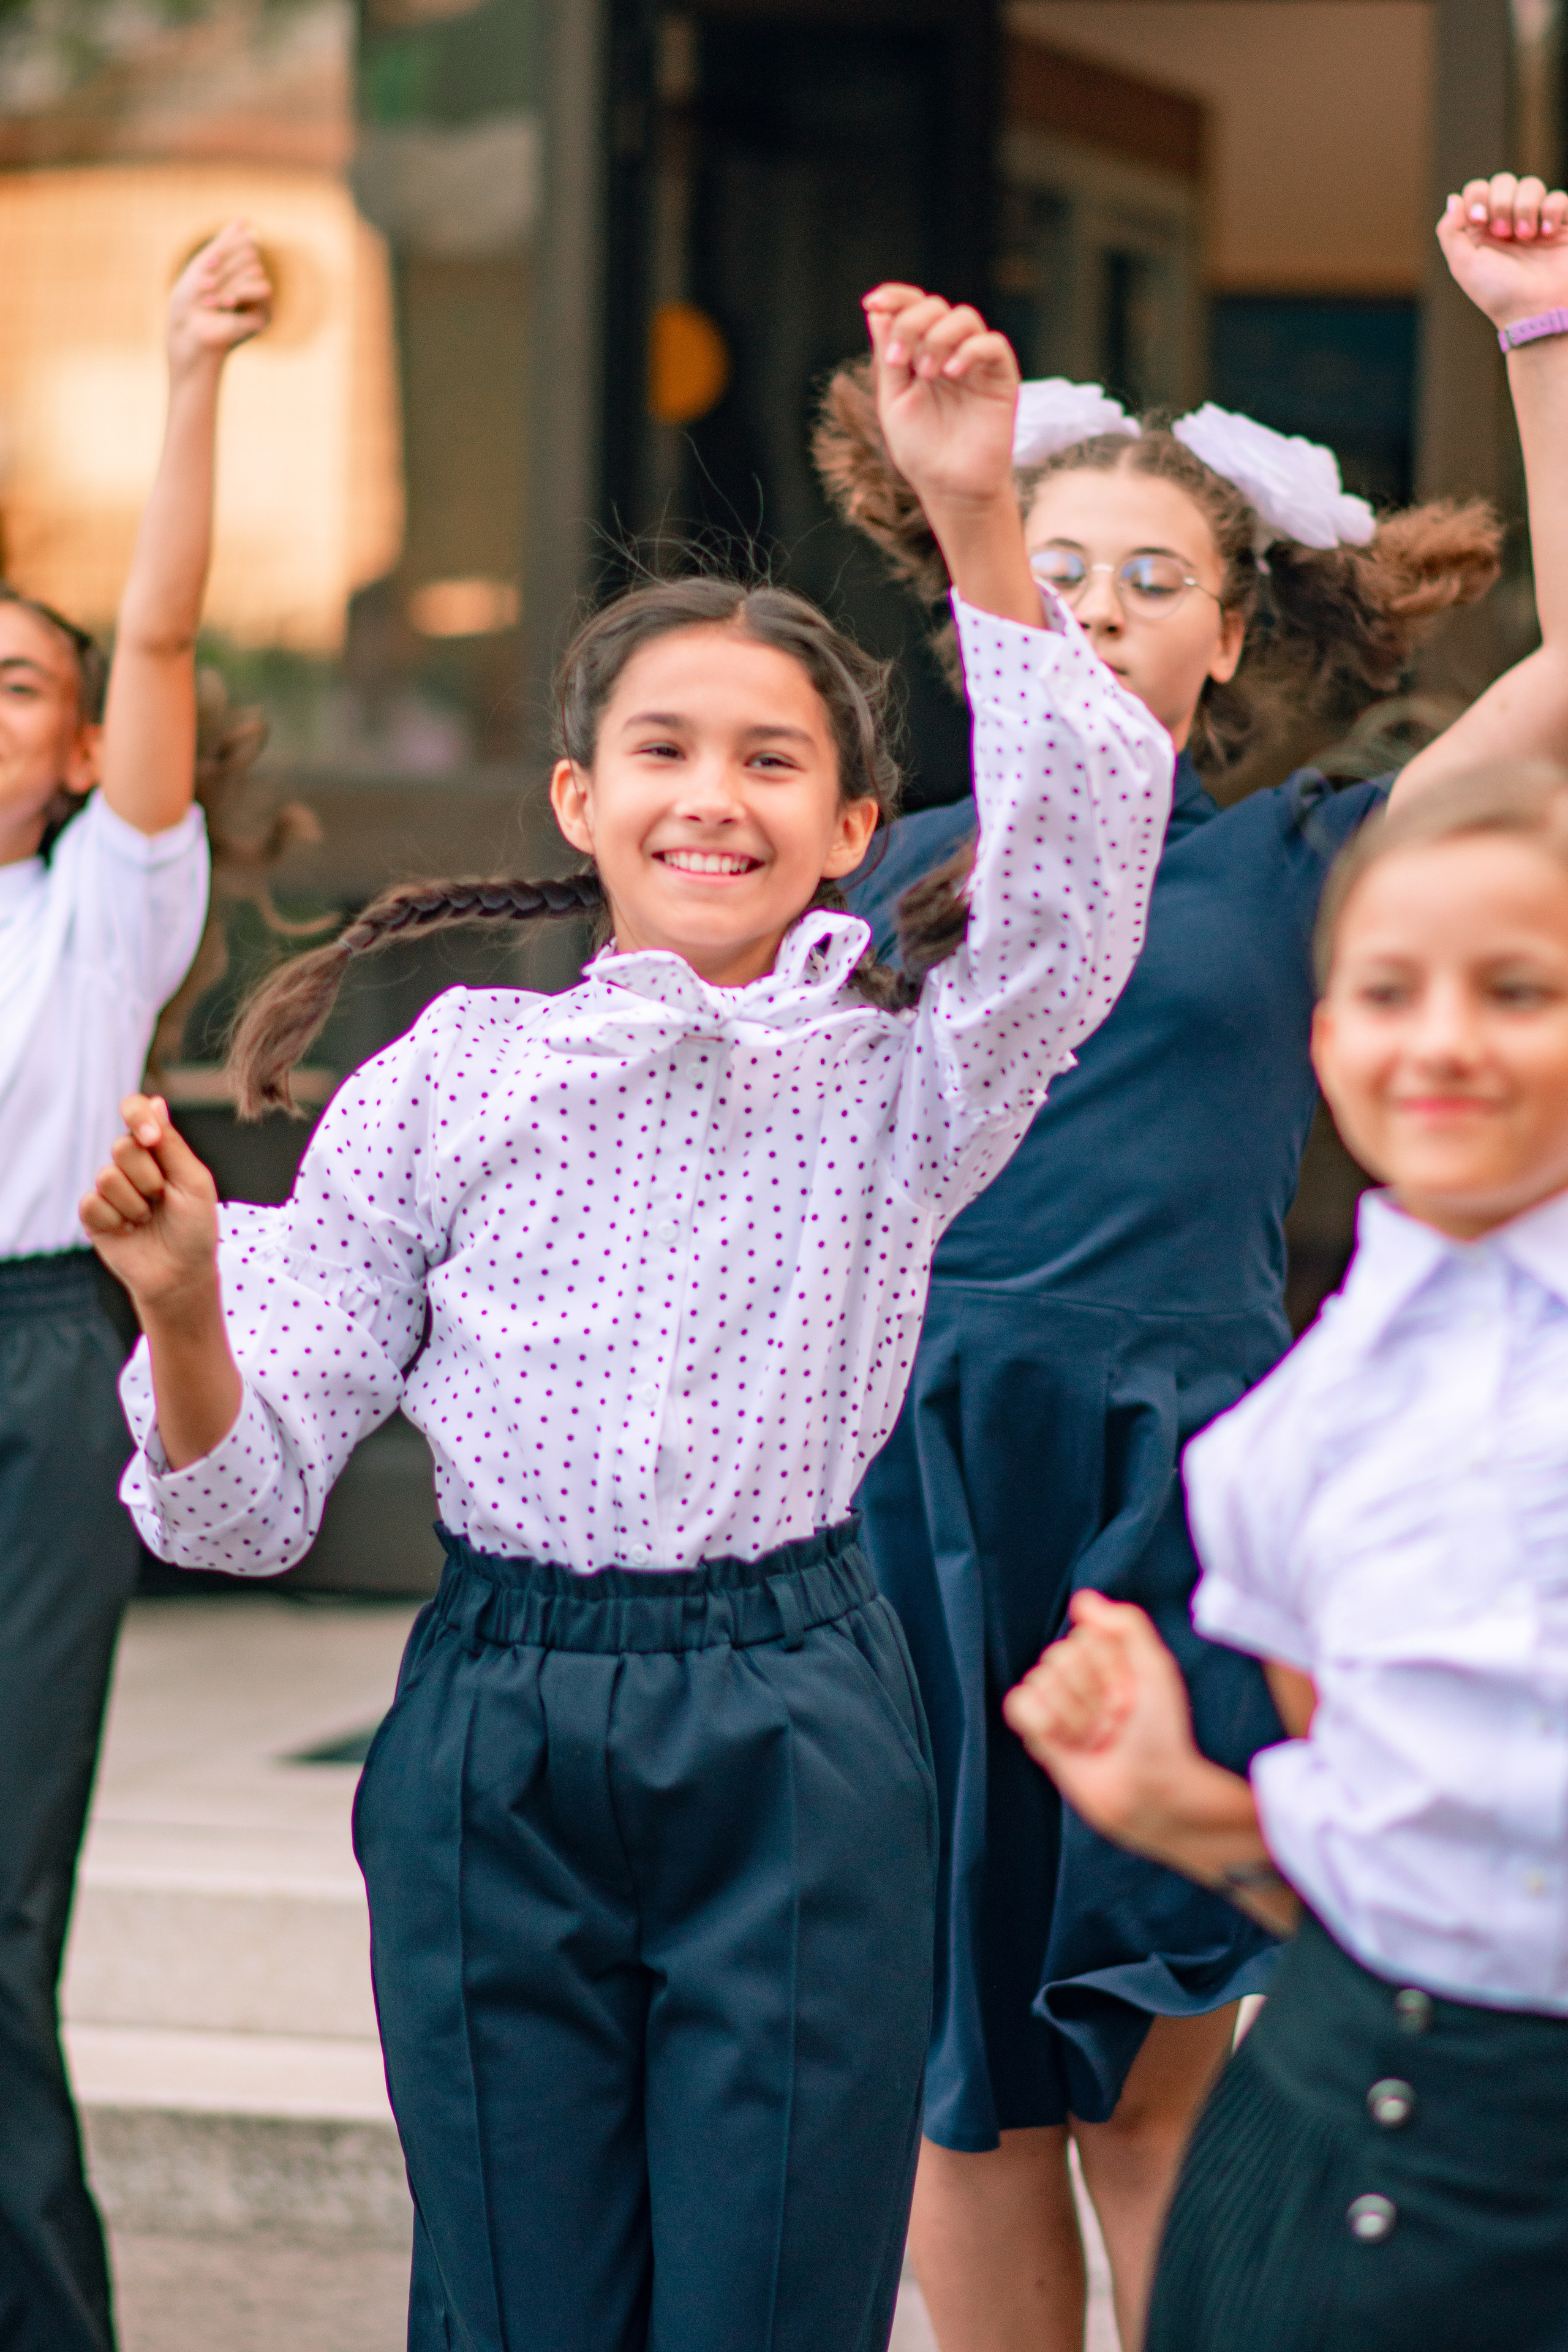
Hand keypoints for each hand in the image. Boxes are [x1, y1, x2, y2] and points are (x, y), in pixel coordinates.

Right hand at [80, 1094, 220, 1314]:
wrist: (181, 1273)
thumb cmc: (195, 1227)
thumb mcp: (194, 1182)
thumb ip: (172, 1144)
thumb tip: (156, 1101)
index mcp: (157, 1149)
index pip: (136, 1111)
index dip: (137, 1117)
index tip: (152, 1139)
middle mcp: (130, 1163)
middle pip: (122, 1147)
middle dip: (149, 1178)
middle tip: (163, 1199)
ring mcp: (109, 1188)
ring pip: (107, 1176)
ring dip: (136, 1204)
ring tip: (148, 1217)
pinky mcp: (93, 1213)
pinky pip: (92, 1203)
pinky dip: (116, 1220)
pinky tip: (128, 1230)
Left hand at [167, 221, 272, 373]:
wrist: (190, 334)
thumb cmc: (190, 302)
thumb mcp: (204, 264)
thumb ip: (224, 243)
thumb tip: (245, 221)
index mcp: (236, 269)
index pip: (244, 244)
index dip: (223, 252)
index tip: (204, 266)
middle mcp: (249, 282)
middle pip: (250, 255)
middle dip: (225, 268)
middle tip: (205, 287)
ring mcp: (258, 300)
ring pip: (256, 269)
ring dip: (229, 283)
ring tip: (211, 300)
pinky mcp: (264, 316)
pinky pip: (263, 288)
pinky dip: (241, 293)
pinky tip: (226, 306)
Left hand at [862, 282, 1019, 517]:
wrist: (950, 487)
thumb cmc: (921, 450)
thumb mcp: (893, 401)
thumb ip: (887, 357)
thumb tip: (876, 312)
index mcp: (920, 353)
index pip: (911, 308)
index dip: (894, 297)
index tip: (872, 302)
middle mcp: (949, 352)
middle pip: (934, 306)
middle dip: (911, 324)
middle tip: (898, 359)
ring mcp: (976, 363)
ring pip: (964, 318)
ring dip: (937, 337)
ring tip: (926, 374)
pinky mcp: (1000, 378)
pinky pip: (992, 344)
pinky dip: (970, 349)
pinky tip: (952, 372)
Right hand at [1002, 1591, 1203, 1853]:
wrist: (1153, 1792)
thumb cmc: (1162, 1734)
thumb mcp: (1156, 1669)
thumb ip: (1125, 1624)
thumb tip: (1082, 1599)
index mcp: (1107, 1659)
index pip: (1082, 1636)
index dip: (1107, 1666)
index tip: (1131, 1693)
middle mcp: (1081, 1679)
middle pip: (1058, 1658)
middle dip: (1090, 1694)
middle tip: (1114, 1721)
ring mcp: (1058, 1705)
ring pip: (1039, 1681)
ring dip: (1072, 1716)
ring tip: (1096, 1738)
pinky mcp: (1039, 1733)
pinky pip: (1018, 1704)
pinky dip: (1042, 1722)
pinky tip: (1069, 1743)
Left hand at [1438, 172, 1567, 329]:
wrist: (1538, 310)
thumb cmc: (1499, 293)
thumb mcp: (1463, 265)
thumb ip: (1450, 231)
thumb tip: (1453, 198)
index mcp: (1481, 230)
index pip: (1477, 189)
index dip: (1478, 196)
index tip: (1479, 219)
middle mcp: (1506, 223)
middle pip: (1504, 181)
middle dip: (1502, 202)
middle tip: (1504, 233)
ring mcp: (1534, 222)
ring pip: (1531, 185)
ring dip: (1526, 207)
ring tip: (1527, 237)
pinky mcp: (1559, 226)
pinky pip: (1557, 198)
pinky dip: (1551, 210)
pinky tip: (1547, 234)